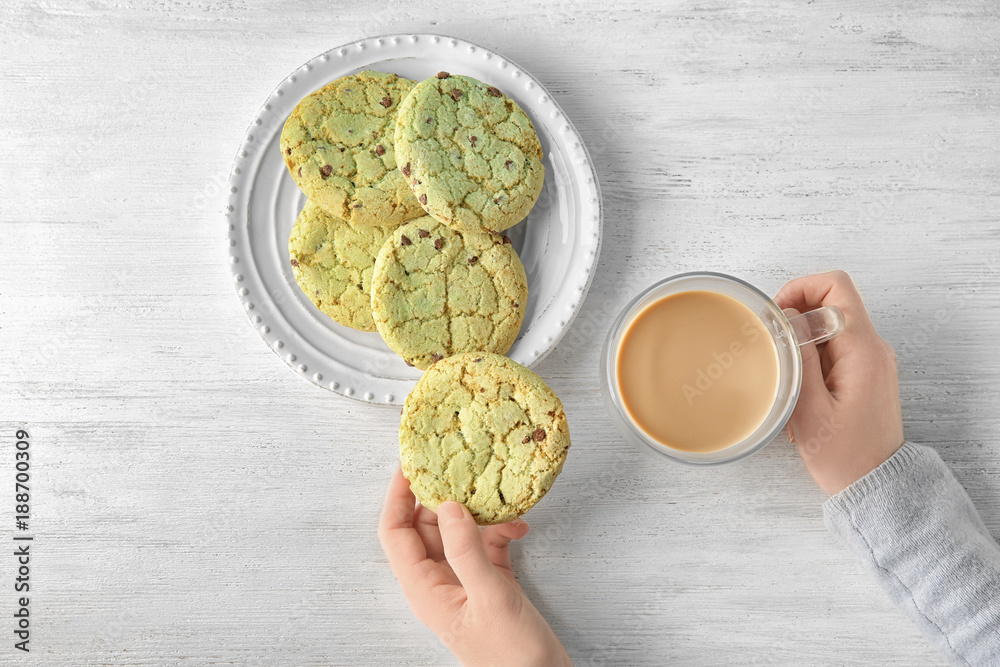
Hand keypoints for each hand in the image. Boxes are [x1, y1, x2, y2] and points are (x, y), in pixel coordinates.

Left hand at [378, 469, 571, 666]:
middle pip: (428, 525)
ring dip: (480, 513)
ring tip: (497, 496)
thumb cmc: (512, 656)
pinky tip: (519, 527)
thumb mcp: (489, 598)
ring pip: (460, 531)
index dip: (398, 497)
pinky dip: (501, 531)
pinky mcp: (490, 583)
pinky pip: (487, 544)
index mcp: (426, 589)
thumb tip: (449, 506)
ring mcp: (465, 582)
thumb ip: (467, 551)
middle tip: (461, 466)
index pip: (396, 533)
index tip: (409, 465)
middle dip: (444, 496)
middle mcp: (440, 582)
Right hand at [774, 270, 904, 494]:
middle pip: (832, 301)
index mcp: (863, 350)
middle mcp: (874, 348)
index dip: (800, 288)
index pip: (836, 287)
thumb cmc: (844, 455)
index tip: (776, 314)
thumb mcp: (809, 409)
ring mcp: (872, 359)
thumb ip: (799, 357)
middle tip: (773, 345)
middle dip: (796, 315)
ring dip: (802, 340)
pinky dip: (812, 356)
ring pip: (830, 324)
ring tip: (786, 374)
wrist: (875, 484)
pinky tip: (800, 386)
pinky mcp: (866, 372)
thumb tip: (787, 318)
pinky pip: (835, 346)